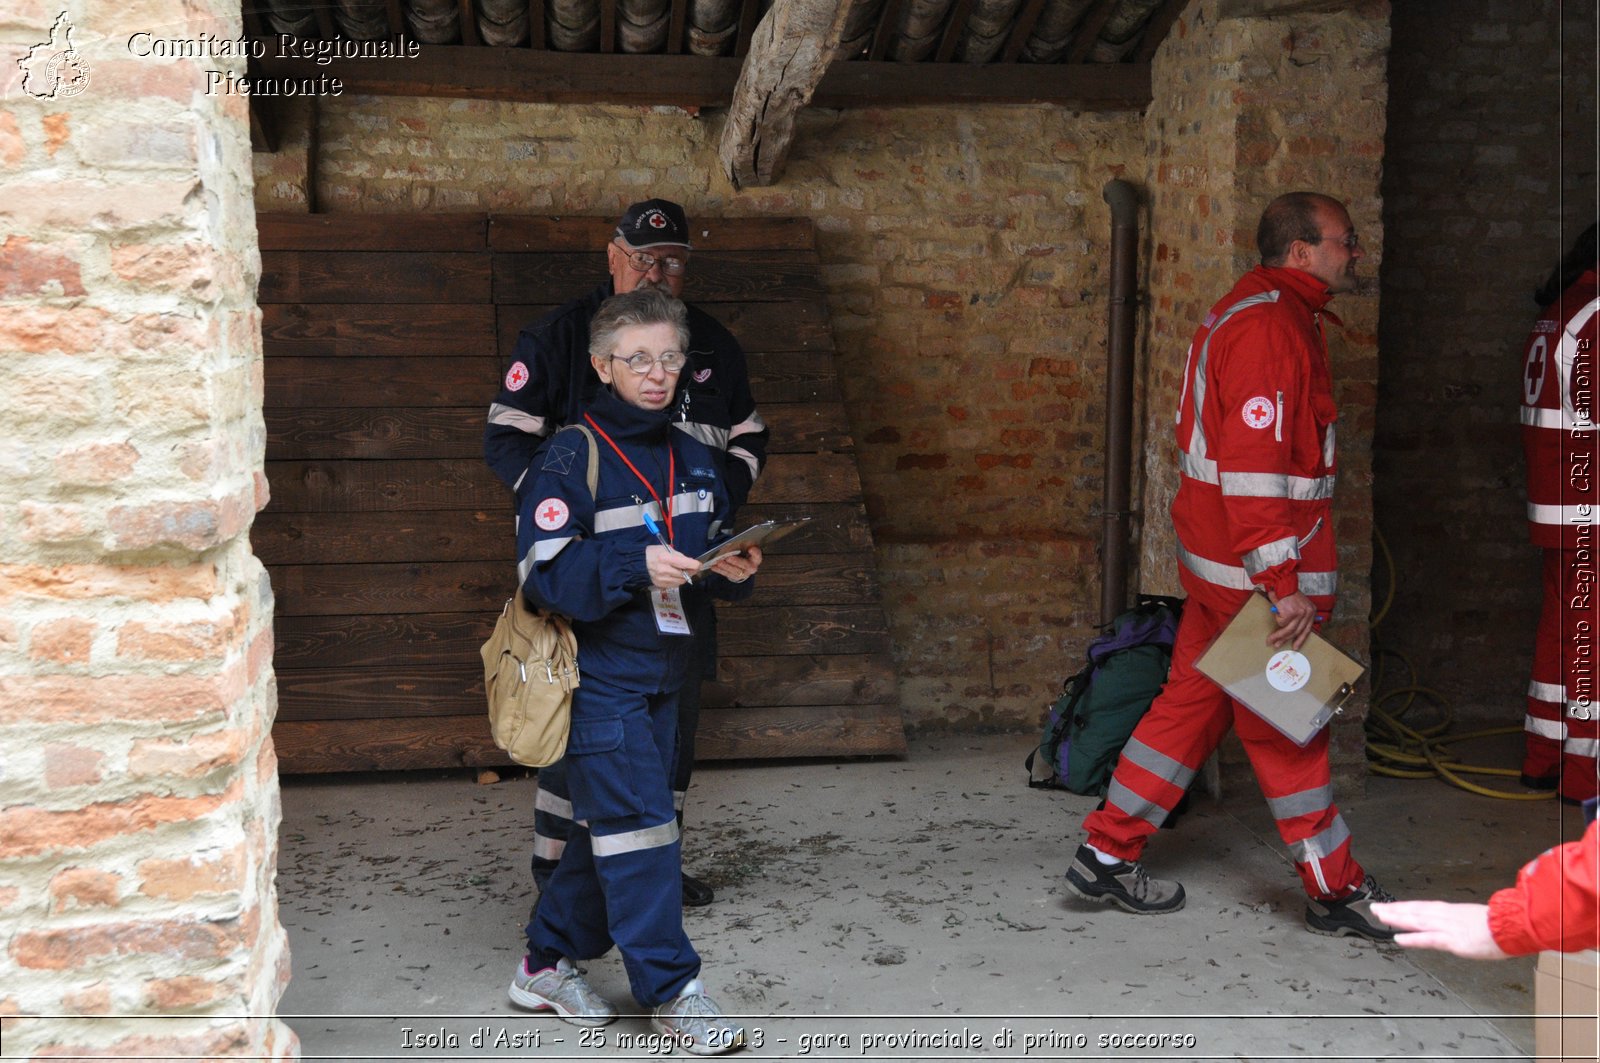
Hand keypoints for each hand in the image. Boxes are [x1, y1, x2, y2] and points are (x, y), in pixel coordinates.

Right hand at [646, 544, 699, 589]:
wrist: (640, 563)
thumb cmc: (654, 553)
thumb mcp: (667, 549)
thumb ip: (680, 556)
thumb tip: (691, 563)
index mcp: (665, 558)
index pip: (684, 564)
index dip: (694, 565)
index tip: (699, 564)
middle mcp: (663, 570)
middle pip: (684, 574)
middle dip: (691, 571)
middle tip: (692, 568)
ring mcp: (661, 579)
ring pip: (681, 581)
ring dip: (684, 577)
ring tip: (682, 571)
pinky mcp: (660, 585)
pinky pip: (675, 585)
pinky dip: (677, 580)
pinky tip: (675, 575)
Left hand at [709, 545, 761, 583]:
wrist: (742, 561)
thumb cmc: (742, 551)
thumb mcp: (743, 546)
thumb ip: (739, 545)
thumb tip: (729, 548)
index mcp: (756, 558)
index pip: (757, 555)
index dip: (755, 553)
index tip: (751, 548)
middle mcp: (752, 567)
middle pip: (746, 565)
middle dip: (736, 561)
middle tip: (728, 557)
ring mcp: (744, 574)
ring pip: (736, 572)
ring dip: (726, 567)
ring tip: (718, 562)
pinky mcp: (736, 577)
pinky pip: (727, 574)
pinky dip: (720, 570)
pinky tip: (713, 566)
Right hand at [1265, 589, 1315, 649]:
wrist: (1282, 582)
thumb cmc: (1288, 592)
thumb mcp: (1298, 604)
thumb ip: (1298, 615)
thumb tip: (1290, 629)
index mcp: (1311, 611)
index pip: (1307, 629)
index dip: (1301, 639)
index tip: (1295, 646)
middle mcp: (1308, 613)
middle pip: (1297, 631)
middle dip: (1285, 639)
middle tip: (1277, 645)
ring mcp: (1300, 614)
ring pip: (1288, 630)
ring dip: (1278, 636)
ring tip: (1270, 640)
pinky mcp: (1291, 613)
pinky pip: (1281, 622)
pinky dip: (1277, 618)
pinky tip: (1276, 613)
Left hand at [1369, 901, 1509, 959]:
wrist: (1516, 926)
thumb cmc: (1503, 925)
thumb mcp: (1479, 920)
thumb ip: (1464, 922)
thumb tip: (1459, 925)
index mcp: (1453, 912)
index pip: (1424, 907)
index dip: (1406, 907)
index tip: (1391, 906)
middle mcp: (1446, 916)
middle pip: (1415, 911)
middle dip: (1394, 910)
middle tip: (1375, 908)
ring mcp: (1448, 928)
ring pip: (1417, 921)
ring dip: (1396, 918)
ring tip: (1379, 916)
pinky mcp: (1454, 941)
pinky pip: (1429, 939)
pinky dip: (1412, 938)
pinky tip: (1398, 938)